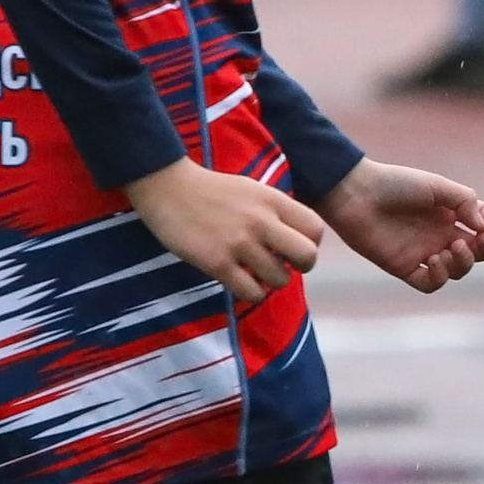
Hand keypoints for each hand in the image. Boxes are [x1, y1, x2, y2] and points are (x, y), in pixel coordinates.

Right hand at [125, 158, 322, 305]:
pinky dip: (250, 294)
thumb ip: (276, 211)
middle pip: (307, 256)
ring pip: (279, 279)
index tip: (294, 248)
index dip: (311, 244)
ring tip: (255, 274)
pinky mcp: (217, 263)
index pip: (316, 229)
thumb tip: (297, 240)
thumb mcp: (253, 189)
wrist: (168, 188)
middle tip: (283, 266)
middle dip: (301, 267)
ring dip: (271, 282)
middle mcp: (261, 221)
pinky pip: (251, 293)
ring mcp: (240, 243)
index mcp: (273, 200)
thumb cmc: (212, 190)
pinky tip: (240, 283)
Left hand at [320, 158, 483, 291]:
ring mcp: (423, 252)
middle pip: (477, 252)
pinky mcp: (404, 267)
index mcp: (450, 212)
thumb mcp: (435, 185)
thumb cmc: (394, 184)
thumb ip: (464, 201)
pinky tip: (433, 259)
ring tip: (450, 247)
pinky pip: (430, 284)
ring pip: (457, 271)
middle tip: (479, 238)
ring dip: (463, 263)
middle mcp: (440, 234)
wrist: (356, 195)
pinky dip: (439, 276)